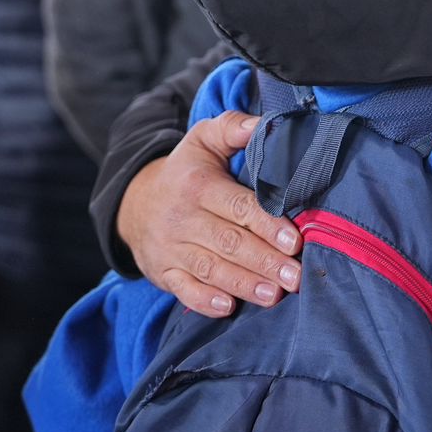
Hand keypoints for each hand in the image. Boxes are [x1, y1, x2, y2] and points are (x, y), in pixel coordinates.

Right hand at [116, 110, 303, 317]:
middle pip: (229, 243)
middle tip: (296, 276)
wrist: (135, 202)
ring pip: (211, 269)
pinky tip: (228, 307)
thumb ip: (233, 128)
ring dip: (244, 284)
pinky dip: (204, 301)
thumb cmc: (186, 171)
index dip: (266, 224)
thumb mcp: (203, 140)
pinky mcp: (163, 273)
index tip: (293, 240)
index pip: (237, 207)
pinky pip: (183, 290)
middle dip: (265, 261)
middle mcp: (181, 219)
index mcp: (197, 185)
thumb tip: (261, 124)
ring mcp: (170, 249)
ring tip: (275, 295)